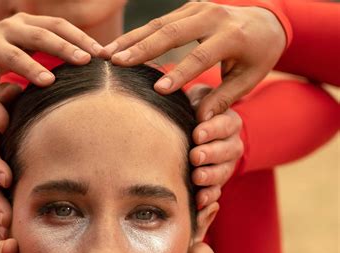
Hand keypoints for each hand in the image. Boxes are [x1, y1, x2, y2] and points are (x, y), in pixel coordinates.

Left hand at [0, 13, 102, 131]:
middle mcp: (7, 27)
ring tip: (101, 55)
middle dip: (64, 48)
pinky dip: (79, 36)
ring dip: (79, 39)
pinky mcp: (35, 21)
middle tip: (86, 62)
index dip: (31, 68)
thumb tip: (3, 125)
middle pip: (39, 34)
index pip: (13, 56)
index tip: (50, 82)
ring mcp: (23, 21)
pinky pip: (60, 25)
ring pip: (55, 25)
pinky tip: (96, 51)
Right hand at [105, 2, 285, 119]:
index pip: (202, 56)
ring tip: (106, 55)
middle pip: (172, 32)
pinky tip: (118, 47)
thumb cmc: (257, 57)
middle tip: (115, 64)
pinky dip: (137, 35)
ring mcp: (198, 8)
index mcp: (233, 35)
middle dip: (141, 49)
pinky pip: (159, 22)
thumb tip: (200, 121)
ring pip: (160, 24)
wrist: (265, 21)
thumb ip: (223, 99)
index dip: (179, 73)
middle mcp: (213, 15)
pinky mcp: (188, 9)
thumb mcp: (248, 79)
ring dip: (131, 39)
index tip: (157, 90)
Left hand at [186, 84, 242, 208]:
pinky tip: (198, 200)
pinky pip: (216, 191)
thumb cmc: (193, 112)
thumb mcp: (197, 101)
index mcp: (229, 122)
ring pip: (222, 172)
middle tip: (195, 156)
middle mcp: (232, 144)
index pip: (224, 125)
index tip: (197, 134)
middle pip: (225, 151)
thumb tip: (196, 106)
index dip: (211, 130)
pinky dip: (208, 196)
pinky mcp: (217, 182)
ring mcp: (226, 165)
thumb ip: (199, 101)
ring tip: (196, 178)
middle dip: (210, 154)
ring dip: (209, 176)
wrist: (194, 132)